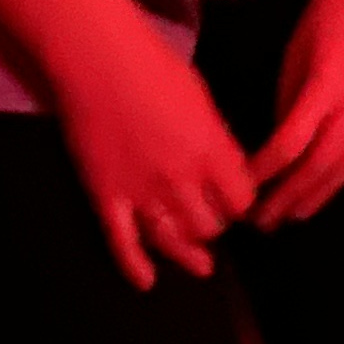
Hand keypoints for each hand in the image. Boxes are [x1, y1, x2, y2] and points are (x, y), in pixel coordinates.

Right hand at [45, 12, 256, 290]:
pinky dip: (136, 267)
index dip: (243, 205)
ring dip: (188, 253)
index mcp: (211, 151)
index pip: (241, 200)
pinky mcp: (106, 197)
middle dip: (216, 226)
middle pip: (209, 225)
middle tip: (216, 222)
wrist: (99, 62)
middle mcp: (180, 179)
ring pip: (172, 240)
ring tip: (201, 264)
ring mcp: (141, 192)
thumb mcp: (203, 101)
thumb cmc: (156, 68)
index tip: (241, 203)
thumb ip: (216, 141)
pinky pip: (123, 244)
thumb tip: (226, 168)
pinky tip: (147, 282)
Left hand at [248, 0, 343, 225]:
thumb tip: (279, 133)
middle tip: (263, 221)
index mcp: (326, 88)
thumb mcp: (299, 43)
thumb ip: (289, 92)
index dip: (263, 173)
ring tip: (299, 215)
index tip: (242, 190)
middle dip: (287, 196)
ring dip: (324, 193)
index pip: (288, 146)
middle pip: (318, 165)